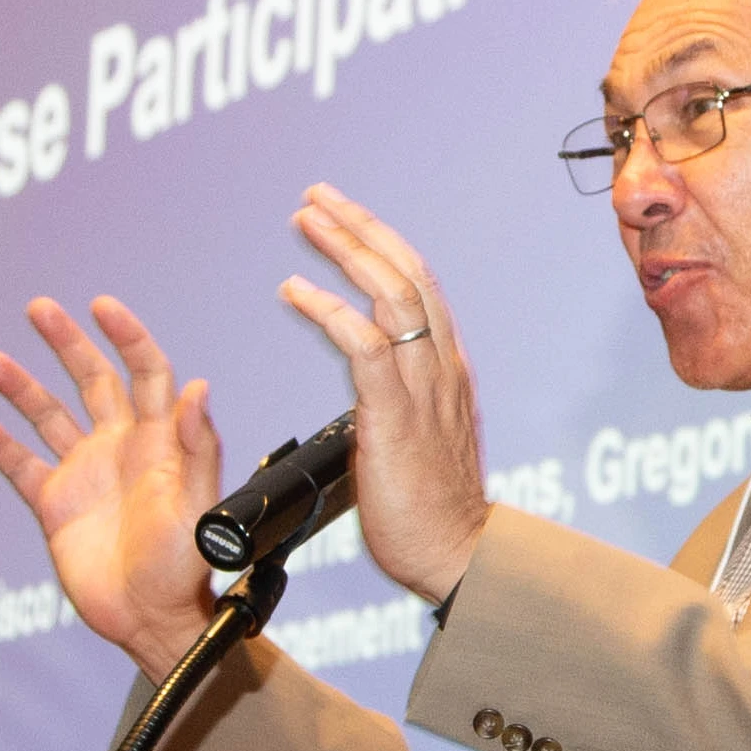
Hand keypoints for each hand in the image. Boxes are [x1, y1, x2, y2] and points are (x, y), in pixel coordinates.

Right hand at [0, 295, 222, 678]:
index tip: (102, 308)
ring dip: (20, 385)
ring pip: (48, 414)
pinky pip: (20, 464)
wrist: (151, 620)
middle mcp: (120, 447)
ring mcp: (84, 473)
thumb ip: (197, 447)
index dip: (127, 337)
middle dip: (66, 343)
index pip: (144, 373)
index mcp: (159, 440)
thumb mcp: (197, 504)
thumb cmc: (187, 568)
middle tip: (39, 308)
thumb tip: (198, 390)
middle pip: (91, 379)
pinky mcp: (55, 504)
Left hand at [281, 184, 490, 603]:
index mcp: (446, 369)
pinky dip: (329, 309)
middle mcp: (441, 366)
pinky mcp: (397, 414)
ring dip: (344, 248)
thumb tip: (365, 399)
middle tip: (317, 196)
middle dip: (361, 226)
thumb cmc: (428, 511)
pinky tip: (295, 290)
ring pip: (390, 292)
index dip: (381, 244)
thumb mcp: (416, 439)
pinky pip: (364, 344)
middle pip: (406, 271)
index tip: (344, 218)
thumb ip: (396, 405)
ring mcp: (424, 387)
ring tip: (305, 220)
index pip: (418, 286)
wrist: (455, 554)